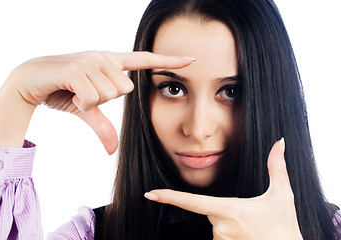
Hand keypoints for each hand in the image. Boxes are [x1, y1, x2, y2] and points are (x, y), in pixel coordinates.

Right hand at [6, 51, 193, 152]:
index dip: (168, 59)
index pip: (144, 60)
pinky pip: (92, 96)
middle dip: (106, 99)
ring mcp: (90, 60)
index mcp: (110, 62)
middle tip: (85, 93)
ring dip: (92, 100)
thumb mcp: (87, 109)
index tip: (192, 59)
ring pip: (111, 93)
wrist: (29, 80)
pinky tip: (68, 92)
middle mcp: (103, 57)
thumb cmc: (62, 90)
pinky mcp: (76, 68)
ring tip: (75, 90)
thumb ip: (104, 126)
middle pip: (126, 89)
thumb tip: (113, 151)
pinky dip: (81, 102)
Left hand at [145, 138, 302, 239]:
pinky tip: (245, 236)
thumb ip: (277, 166)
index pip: (193, 202)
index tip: (150, 193)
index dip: (170, 196)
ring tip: (250, 229)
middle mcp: (220, 228)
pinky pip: (218, 237)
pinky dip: (228, 234)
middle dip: (224, 210)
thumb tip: (280, 142)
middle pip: (209, 211)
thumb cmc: (284, 227)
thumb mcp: (282, 195)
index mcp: (229, 210)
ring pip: (214, 226)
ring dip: (227, 223)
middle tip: (249, 218)